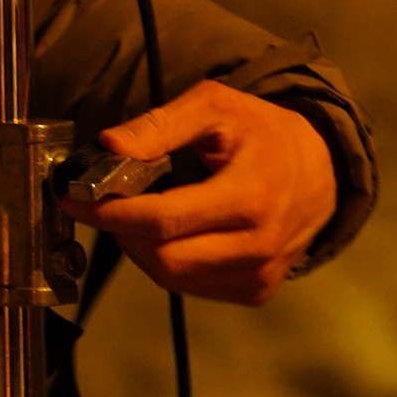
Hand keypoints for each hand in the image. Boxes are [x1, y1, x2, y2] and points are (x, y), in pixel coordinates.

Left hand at [62, 82, 334, 305]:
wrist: (321, 168)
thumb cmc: (261, 132)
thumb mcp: (215, 106)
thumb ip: (160, 124)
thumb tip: (108, 145)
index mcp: (249, 197)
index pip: (164, 220)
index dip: (112, 212)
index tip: (75, 198)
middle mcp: (258, 246)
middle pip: (164, 258)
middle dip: (121, 231)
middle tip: (102, 203)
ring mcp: (259, 275)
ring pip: (173, 278)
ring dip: (140, 249)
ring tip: (134, 213)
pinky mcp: (256, 291)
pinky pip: (194, 287)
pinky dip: (168, 262)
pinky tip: (168, 232)